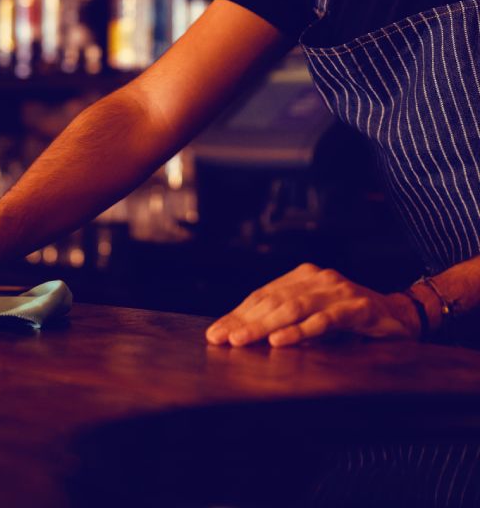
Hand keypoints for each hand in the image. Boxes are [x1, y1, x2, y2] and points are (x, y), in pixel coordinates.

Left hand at [205, 263, 420, 347]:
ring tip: (242, 341)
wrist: (402, 316)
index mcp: (302, 277)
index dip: (237, 315)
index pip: (262, 296)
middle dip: (243, 322)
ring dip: (264, 326)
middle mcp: (317, 278)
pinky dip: (301, 331)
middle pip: (272, 301)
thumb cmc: (350, 321)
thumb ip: (284, 320)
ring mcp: (338, 291)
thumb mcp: (313, 317)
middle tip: (222, 339)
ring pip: (293, 308)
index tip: (215, 334)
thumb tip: (240, 335)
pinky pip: (325, 321)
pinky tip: (281, 341)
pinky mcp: (358, 308)